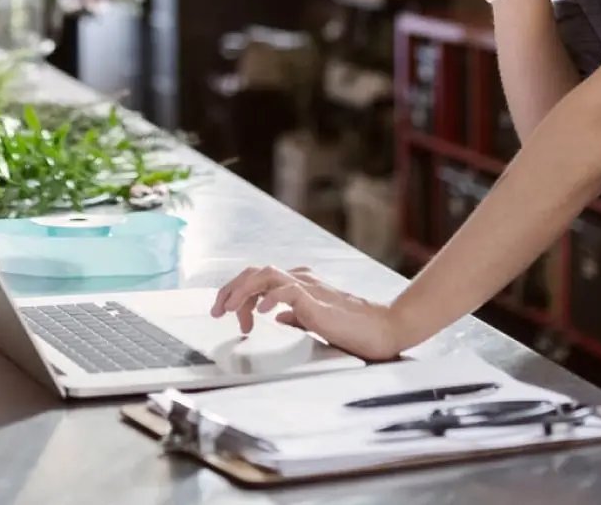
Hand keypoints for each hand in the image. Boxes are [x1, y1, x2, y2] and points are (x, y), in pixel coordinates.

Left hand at [210, 265, 403, 361]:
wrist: (384, 329)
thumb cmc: (354, 328)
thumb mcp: (315, 321)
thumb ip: (295, 315)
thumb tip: (275, 316)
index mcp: (300, 284)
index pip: (259, 279)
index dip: (240, 295)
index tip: (230, 317)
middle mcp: (301, 280)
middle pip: (256, 272)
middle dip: (231, 288)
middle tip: (216, 311)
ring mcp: (309, 287)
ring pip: (266, 274)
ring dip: (243, 291)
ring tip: (228, 310)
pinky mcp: (318, 301)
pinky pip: (288, 291)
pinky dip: (270, 299)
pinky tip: (260, 315)